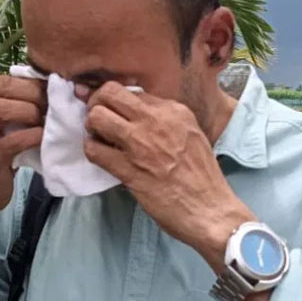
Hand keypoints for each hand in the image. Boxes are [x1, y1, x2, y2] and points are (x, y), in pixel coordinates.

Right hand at [0, 76, 45, 217]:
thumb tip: (50, 92)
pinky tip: (43, 137)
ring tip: (44, 120)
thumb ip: (16, 108)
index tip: (50, 91)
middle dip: (32, 93)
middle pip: (1, 88)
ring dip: (28, 110)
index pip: (3, 80)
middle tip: (52, 104)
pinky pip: (11, 140)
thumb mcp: (3, 127)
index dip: (30, 82)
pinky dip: (31, 135)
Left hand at [83, 82, 253, 271]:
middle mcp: (155, 120)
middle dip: (97, 103)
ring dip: (92, 127)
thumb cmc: (202, 176)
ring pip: (97, 117)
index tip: (114, 111)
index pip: (133, 91)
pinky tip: (101, 157)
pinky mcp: (128, 169)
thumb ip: (166, 122)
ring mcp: (140, 143)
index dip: (118, 101)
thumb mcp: (191, 134)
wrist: (209, 209)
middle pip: (110, 93)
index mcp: (174, 110)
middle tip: (100, 120)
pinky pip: (94, 150)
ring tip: (99, 138)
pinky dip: (91, 151)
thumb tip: (138, 116)